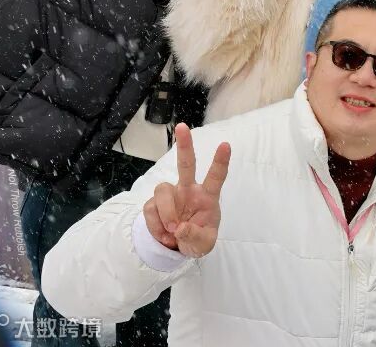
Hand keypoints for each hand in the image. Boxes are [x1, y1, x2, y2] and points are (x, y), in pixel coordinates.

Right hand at [142, 123, 230, 258]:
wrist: (177, 248)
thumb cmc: (197, 239)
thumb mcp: (204, 245)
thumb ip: (195, 237)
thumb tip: (181, 228)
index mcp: (207, 196)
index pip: (216, 176)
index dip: (221, 161)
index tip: (226, 145)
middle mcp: (189, 190)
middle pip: (186, 164)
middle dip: (184, 145)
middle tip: (182, 127)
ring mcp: (171, 195)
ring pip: (162, 190)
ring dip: (166, 212)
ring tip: (172, 230)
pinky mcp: (153, 204)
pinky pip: (150, 210)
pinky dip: (156, 226)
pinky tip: (164, 235)